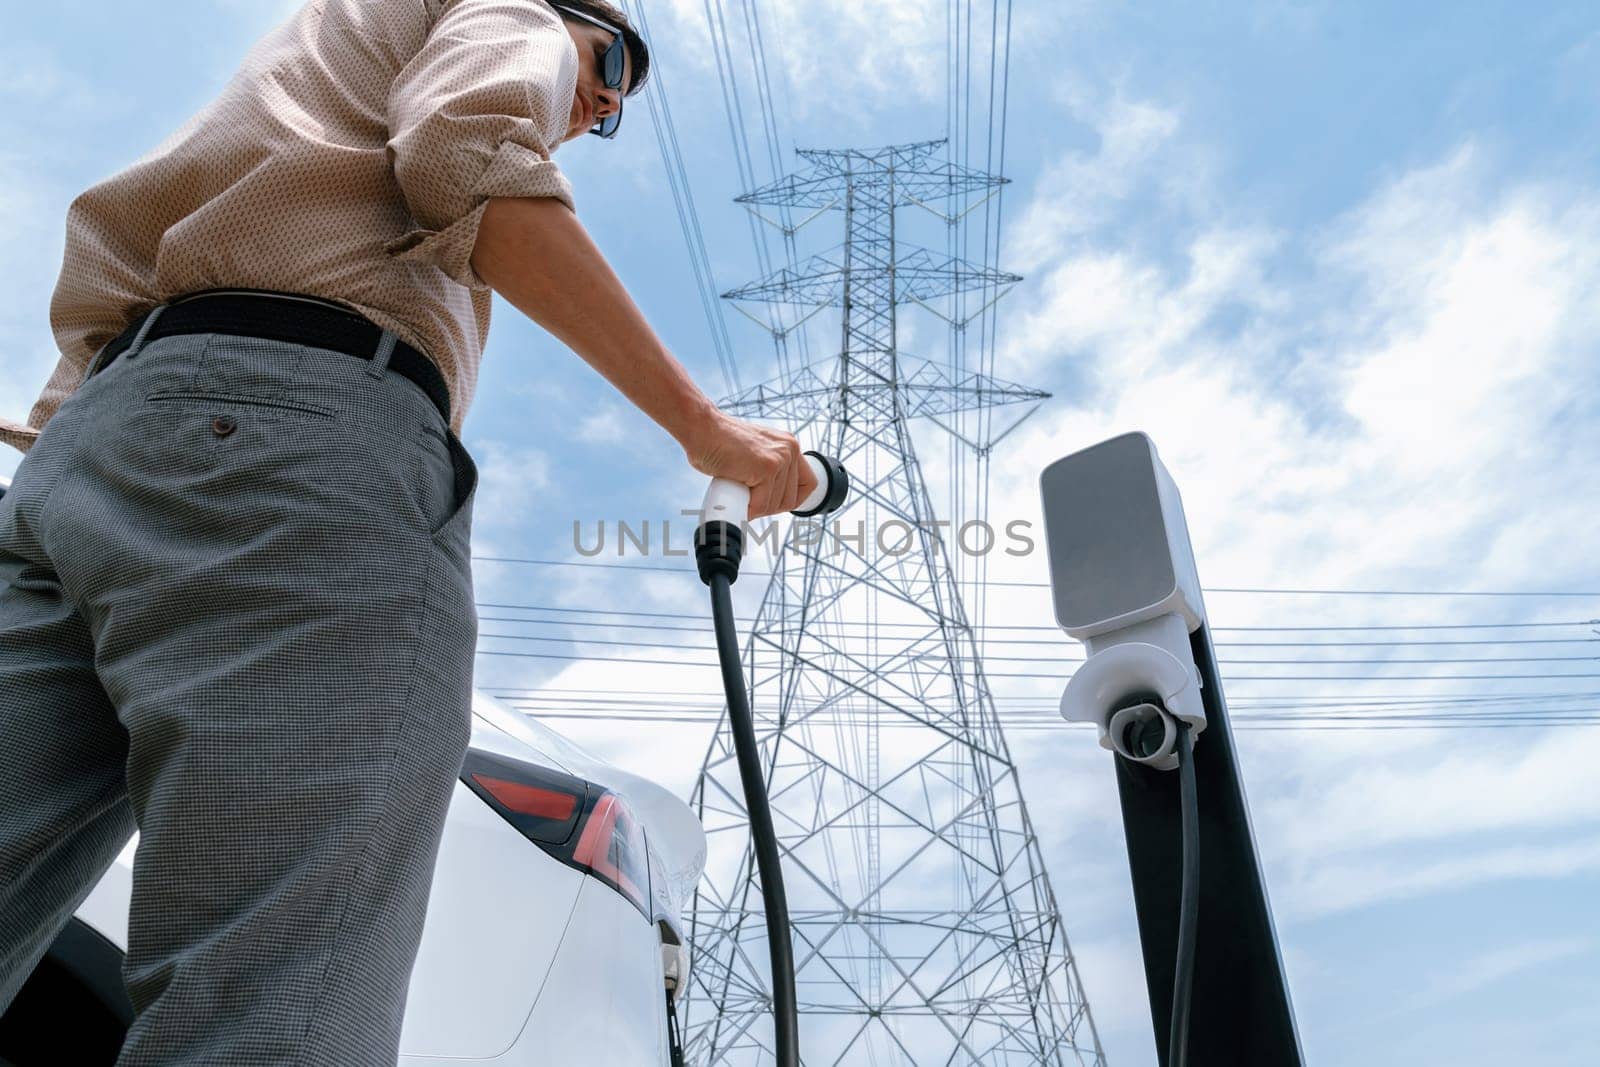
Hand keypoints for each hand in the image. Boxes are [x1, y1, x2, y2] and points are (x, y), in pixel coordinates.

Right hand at [684, 410, 818, 520]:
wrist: (701, 429)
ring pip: (774, 505)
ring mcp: (780, 458)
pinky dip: (746, 508)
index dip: (790, 500)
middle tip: (747, 498)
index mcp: (788, 446)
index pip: (807, 484)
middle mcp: (790, 449)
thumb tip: (769, 500)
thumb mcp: (753, 456)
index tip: (771, 503)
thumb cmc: (718, 443)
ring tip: (737, 490)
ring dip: (754, 507)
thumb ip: (766, 471)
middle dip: (767, 506)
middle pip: (791, 500)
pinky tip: (735, 495)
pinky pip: (761, 504)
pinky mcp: (767, 468)